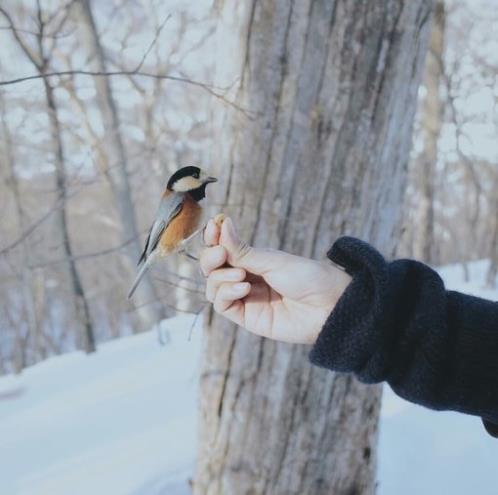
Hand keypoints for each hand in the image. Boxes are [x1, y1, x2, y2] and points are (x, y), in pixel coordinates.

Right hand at [200, 217, 350, 343]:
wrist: (329, 306)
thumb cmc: (307, 277)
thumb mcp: (272, 260)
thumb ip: (242, 250)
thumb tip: (222, 223)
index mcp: (254, 260)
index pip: (223, 249)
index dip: (213, 239)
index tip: (213, 227)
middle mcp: (246, 278)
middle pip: (213, 269)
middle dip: (211, 258)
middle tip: (221, 253)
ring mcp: (246, 299)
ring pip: (213, 287)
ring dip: (220, 277)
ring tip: (241, 276)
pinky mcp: (247, 318)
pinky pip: (222, 306)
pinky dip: (225, 293)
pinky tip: (242, 288)